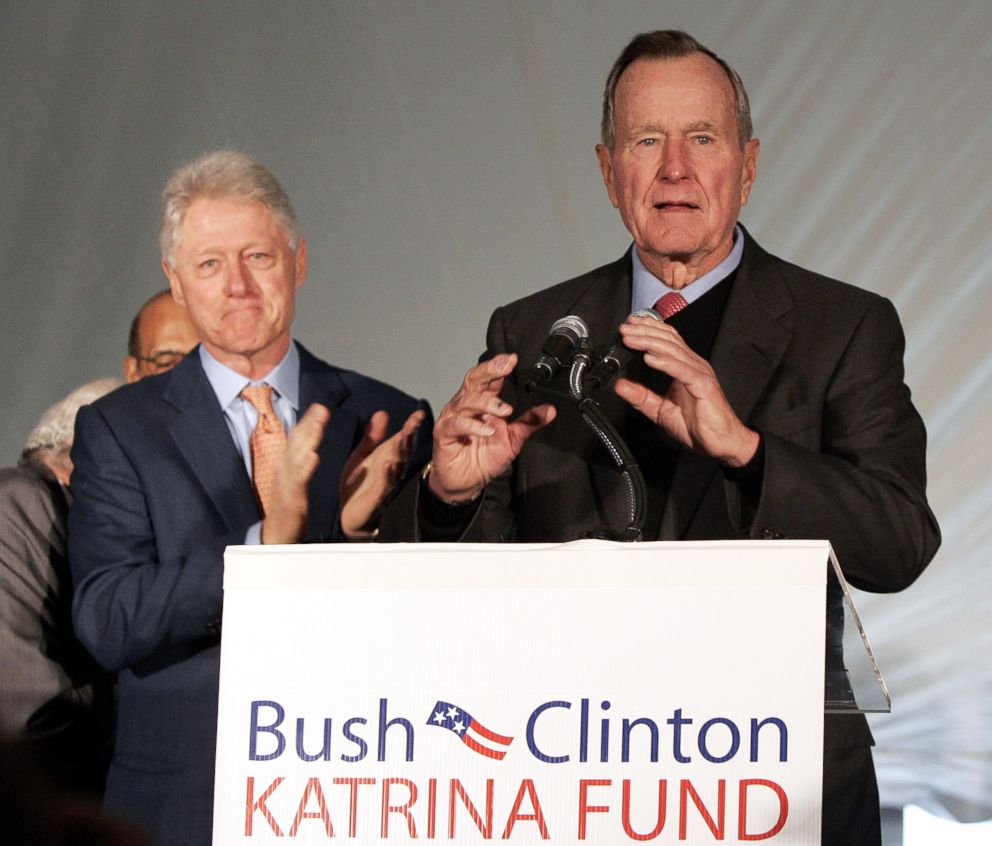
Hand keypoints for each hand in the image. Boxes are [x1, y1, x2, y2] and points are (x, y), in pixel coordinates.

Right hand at [261, 403, 329, 543]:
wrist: (277, 537)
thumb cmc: (289, 509)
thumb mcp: (296, 483)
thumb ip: (301, 464)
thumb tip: (309, 449)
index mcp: (288, 467)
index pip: (298, 441)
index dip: (308, 423)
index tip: (320, 407)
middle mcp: (284, 471)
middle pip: (297, 444)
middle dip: (309, 425)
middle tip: (321, 407)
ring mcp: (285, 485)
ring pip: (296, 458)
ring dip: (307, 440)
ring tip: (319, 425)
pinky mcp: (290, 500)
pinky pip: (297, 481)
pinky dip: (305, 468)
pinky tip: (314, 456)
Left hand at [340, 408, 426, 537]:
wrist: (347, 514)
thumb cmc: (359, 484)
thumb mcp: (363, 454)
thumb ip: (372, 436)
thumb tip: (382, 413)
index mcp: (389, 458)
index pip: (403, 441)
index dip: (411, 428)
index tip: (418, 415)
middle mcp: (392, 471)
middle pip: (403, 453)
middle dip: (408, 438)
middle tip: (412, 424)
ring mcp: (386, 485)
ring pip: (396, 469)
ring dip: (399, 455)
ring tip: (400, 440)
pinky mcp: (375, 498)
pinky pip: (383, 486)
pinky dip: (386, 475)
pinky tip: (387, 464)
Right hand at [428, 354, 554, 502]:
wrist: (466, 482)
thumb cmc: (485, 457)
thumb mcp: (514, 440)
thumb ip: (529, 423)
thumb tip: (551, 410)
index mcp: (481, 402)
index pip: (488, 378)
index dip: (498, 366)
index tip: (512, 359)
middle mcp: (465, 405)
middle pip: (474, 380)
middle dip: (489, 371)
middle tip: (506, 368)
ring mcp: (453, 418)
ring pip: (466, 401)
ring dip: (487, 403)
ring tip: (505, 410)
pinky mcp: (444, 433)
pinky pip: (456, 424)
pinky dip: (472, 425)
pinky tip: (487, 430)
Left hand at [614, 315, 758, 466]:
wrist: (721, 443)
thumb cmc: (699, 425)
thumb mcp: (660, 410)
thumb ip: (640, 397)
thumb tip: (620, 385)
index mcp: (685, 367)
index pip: (666, 340)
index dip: (648, 330)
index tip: (628, 326)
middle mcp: (693, 365)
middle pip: (667, 340)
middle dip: (644, 332)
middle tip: (624, 329)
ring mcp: (699, 374)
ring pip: (672, 351)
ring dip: (649, 343)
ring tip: (632, 339)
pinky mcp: (703, 386)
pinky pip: (682, 370)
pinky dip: (665, 362)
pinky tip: (650, 359)